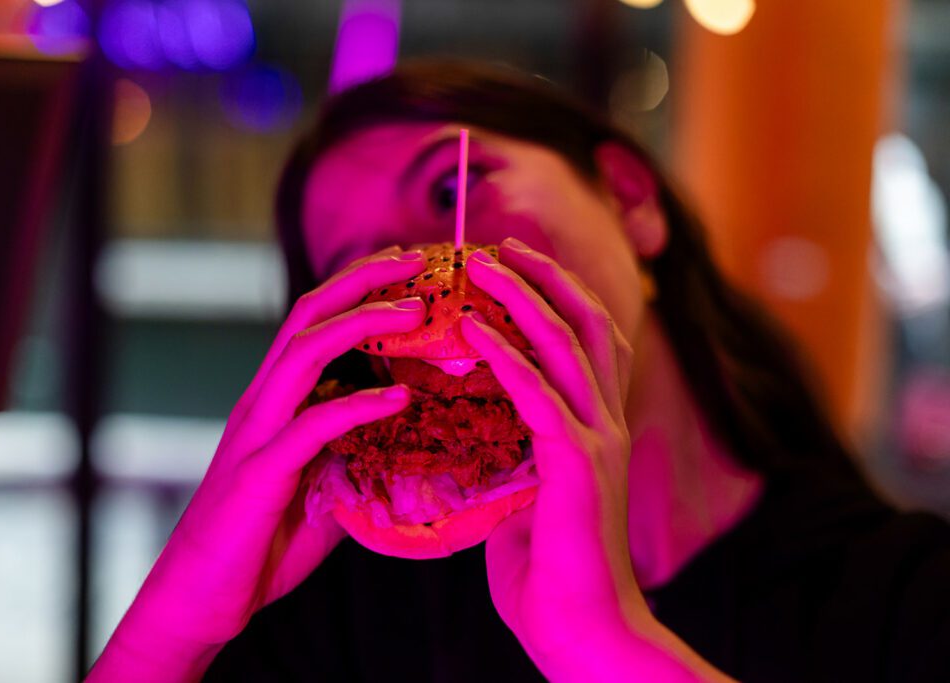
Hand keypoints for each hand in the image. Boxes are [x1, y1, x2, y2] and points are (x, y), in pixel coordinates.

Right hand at [88, 245, 428, 681]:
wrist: (201, 598)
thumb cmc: (262, 541)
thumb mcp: (322, 486)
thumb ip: (354, 453)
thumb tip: (408, 440)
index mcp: (275, 399)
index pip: (314, 320)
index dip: (358, 286)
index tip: (407, 269)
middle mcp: (262, 402)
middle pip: (308, 315)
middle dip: (363, 280)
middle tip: (417, 261)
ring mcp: (258, 433)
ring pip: (305, 353)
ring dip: (363, 324)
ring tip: (415, 311)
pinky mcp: (261, 474)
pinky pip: (311, 427)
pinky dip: (356, 407)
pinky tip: (398, 400)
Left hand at [463, 238, 732, 681]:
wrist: (583, 632)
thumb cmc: (552, 575)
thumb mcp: (530, 500)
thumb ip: (516, 461)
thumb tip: (481, 441)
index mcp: (598, 430)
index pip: (587, 342)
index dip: (556, 296)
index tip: (513, 266)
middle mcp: (607, 424)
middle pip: (586, 323)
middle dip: (544, 276)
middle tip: (497, 247)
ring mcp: (598, 442)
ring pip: (566, 343)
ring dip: (522, 297)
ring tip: (479, 266)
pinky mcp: (577, 466)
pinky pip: (537, 394)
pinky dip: (504, 355)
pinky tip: (471, 329)